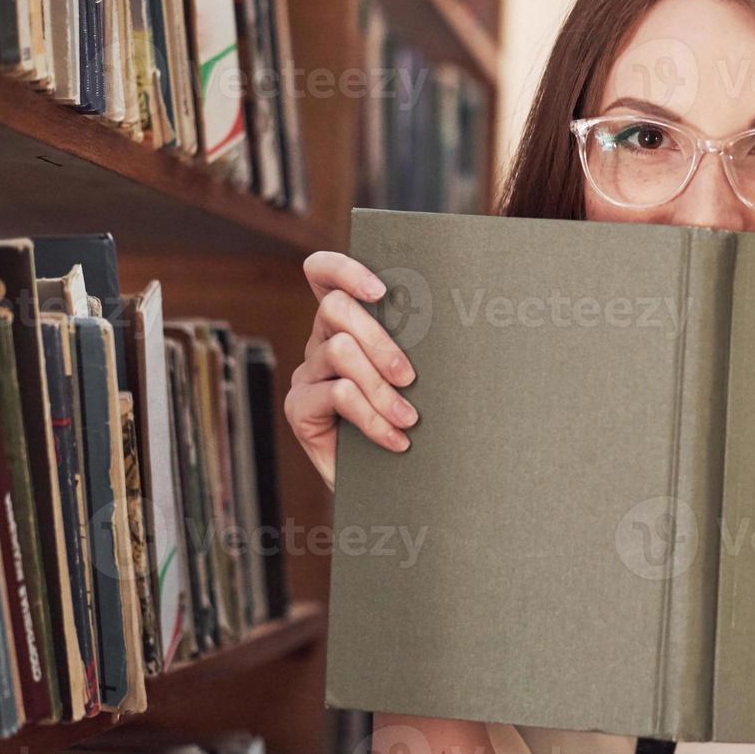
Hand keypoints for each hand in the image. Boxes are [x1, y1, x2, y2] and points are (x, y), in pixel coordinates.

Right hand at [284, 251, 419, 489]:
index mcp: (346, 324)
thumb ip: (415, 346)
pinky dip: (373, 419)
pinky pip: (338, 395)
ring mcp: (307, 374)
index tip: (381, 291)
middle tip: (410, 377)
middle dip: (380, 341)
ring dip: (380, 388)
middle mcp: (321, 342)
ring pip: (340, 351)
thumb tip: (455, 318)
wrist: (391, 483)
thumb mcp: (413, 377)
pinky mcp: (299, 408)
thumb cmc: (411, 419)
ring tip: (408, 418)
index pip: (323, 275)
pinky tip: (396, 440)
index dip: (344, 270)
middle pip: (336, 310)